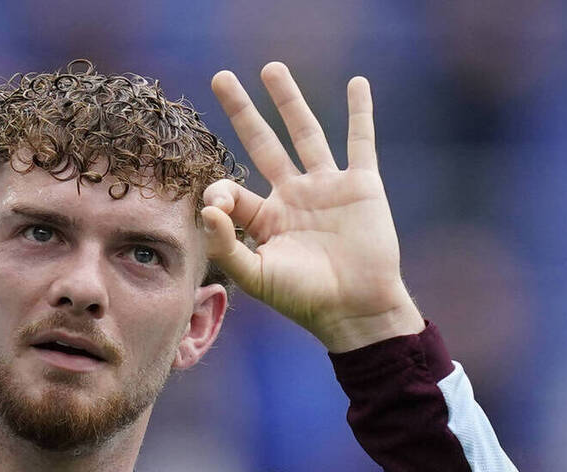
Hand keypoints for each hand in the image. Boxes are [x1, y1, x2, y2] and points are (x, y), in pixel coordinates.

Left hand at [202, 63, 423, 351]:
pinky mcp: (361, 186)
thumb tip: (205, 206)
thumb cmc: (304, 298)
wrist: (355, 308)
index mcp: (265, 218)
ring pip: (305, 132)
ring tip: (271, 68)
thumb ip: (227, 244)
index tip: (219, 207)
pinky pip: (361, 140)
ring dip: (289, 100)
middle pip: (262, 142)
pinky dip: (360, 112)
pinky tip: (357, 83)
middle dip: (242, 111)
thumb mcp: (256, 276)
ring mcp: (327, 188)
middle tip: (221, 78)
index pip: (232, 188)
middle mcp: (293, 196)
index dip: (219, 191)